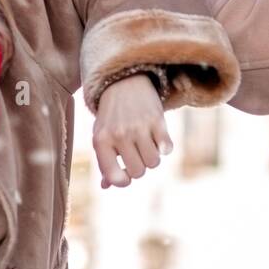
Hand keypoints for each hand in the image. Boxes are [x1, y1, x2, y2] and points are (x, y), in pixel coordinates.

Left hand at [93, 73, 172, 188]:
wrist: (124, 82)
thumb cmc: (111, 116)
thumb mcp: (102, 136)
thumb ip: (105, 161)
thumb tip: (106, 186)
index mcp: (101, 141)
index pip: (115, 177)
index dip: (123, 180)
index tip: (125, 174)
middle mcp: (119, 134)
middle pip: (139, 172)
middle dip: (140, 166)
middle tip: (136, 153)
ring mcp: (138, 127)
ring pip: (154, 163)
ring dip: (152, 157)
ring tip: (146, 144)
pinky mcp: (157, 119)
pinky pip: (167, 149)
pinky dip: (165, 147)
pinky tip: (157, 137)